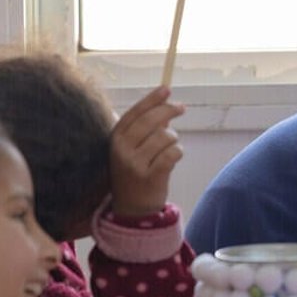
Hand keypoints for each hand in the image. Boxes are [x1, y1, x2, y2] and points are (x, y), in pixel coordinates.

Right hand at [109, 86, 184, 216]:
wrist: (132, 207)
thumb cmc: (135, 171)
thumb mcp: (132, 148)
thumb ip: (145, 128)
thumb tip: (166, 105)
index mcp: (115, 139)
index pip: (135, 113)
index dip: (151, 99)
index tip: (166, 89)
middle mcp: (122, 149)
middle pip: (151, 121)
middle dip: (169, 110)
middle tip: (181, 108)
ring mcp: (135, 164)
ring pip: (165, 137)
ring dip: (173, 139)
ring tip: (168, 148)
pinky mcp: (150, 176)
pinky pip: (173, 153)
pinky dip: (177, 153)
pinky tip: (172, 158)